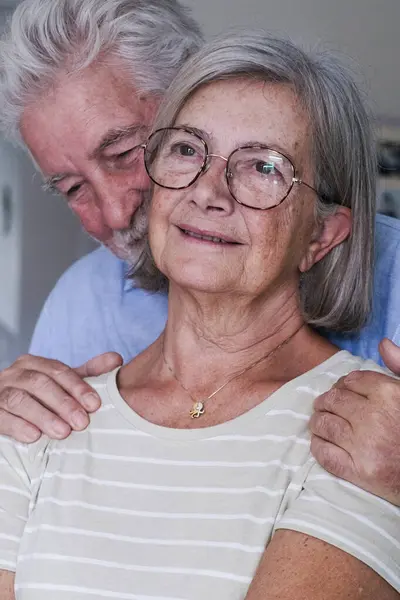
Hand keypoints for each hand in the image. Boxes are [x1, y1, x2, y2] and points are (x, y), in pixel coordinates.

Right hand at [0, 352, 122, 442]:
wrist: (0, 409)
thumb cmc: (36, 398)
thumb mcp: (60, 384)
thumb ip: (87, 373)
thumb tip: (116, 359)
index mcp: (34, 364)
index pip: (58, 370)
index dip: (78, 387)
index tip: (95, 404)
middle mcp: (14, 374)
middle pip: (40, 383)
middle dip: (63, 403)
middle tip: (82, 422)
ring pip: (20, 399)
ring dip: (43, 416)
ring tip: (63, 432)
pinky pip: (1, 417)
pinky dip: (18, 426)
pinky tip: (34, 437)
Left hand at [310, 339, 399, 505]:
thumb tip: (383, 344)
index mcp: (390, 395)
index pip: (352, 381)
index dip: (343, 384)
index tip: (342, 390)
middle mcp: (375, 418)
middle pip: (334, 401)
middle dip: (325, 401)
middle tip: (323, 406)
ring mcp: (365, 446)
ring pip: (325, 425)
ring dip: (318, 422)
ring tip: (319, 422)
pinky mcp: (359, 472)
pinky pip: (326, 454)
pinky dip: (318, 447)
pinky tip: (320, 442)